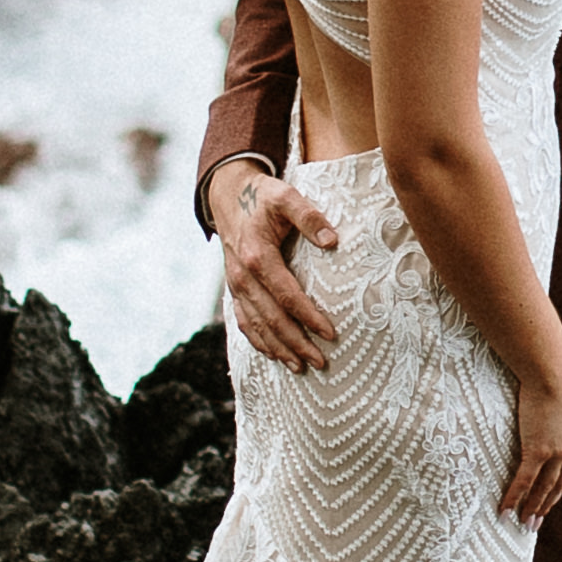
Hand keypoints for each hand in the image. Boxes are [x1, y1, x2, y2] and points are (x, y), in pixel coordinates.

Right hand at [211, 161, 340, 369]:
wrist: (228, 194)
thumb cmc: (262, 196)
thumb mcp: (286, 196)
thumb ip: (309, 216)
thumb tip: (333, 240)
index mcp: (257, 256)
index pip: (286, 295)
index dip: (308, 316)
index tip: (331, 333)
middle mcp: (243, 276)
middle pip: (271, 319)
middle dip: (296, 343)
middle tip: (320, 362)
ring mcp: (236, 285)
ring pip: (256, 326)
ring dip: (278, 349)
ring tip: (301, 367)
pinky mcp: (234, 289)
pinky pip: (244, 322)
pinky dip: (258, 341)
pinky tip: (275, 355)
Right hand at [501, 337, 561, 527]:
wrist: (551, 371)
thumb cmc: (556, 376)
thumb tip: (560, 415)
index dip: (559, 489)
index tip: (550, 501)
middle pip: (559, 485)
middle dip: (546, 505)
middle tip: (534, 522)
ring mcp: (558, 453)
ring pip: (543, 488)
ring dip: (532, 507)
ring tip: (522, 522)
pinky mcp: (539, 450)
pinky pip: (524, 480)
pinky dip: (514, 496)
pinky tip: (504, 508)